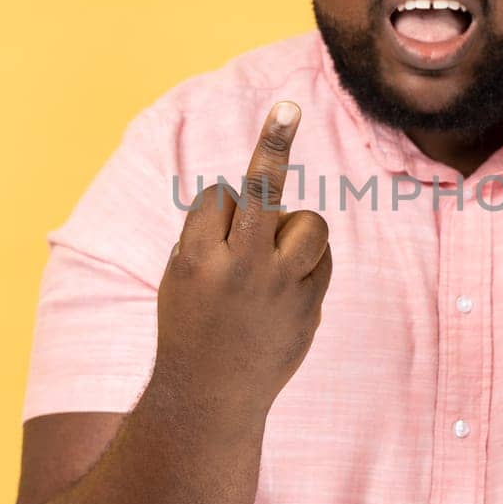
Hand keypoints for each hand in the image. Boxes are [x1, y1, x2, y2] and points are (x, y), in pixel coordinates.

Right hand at [153, 100, 332, 419]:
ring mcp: (279, 287)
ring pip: (308, 221)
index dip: (218, 208)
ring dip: (295, 227)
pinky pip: (320, 257)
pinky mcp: (309, 306)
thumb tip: (253, 194)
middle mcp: (239, 268)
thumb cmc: (190, 325)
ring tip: (277, 256)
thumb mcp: (181, 277)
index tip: (219, 216)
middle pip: (261, 189)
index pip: (217, 196)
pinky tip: (287, 289)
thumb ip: (210, 235)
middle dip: (273, 144)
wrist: (211, 397)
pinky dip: (307, 262)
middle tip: (287, 106)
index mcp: (196, 258)